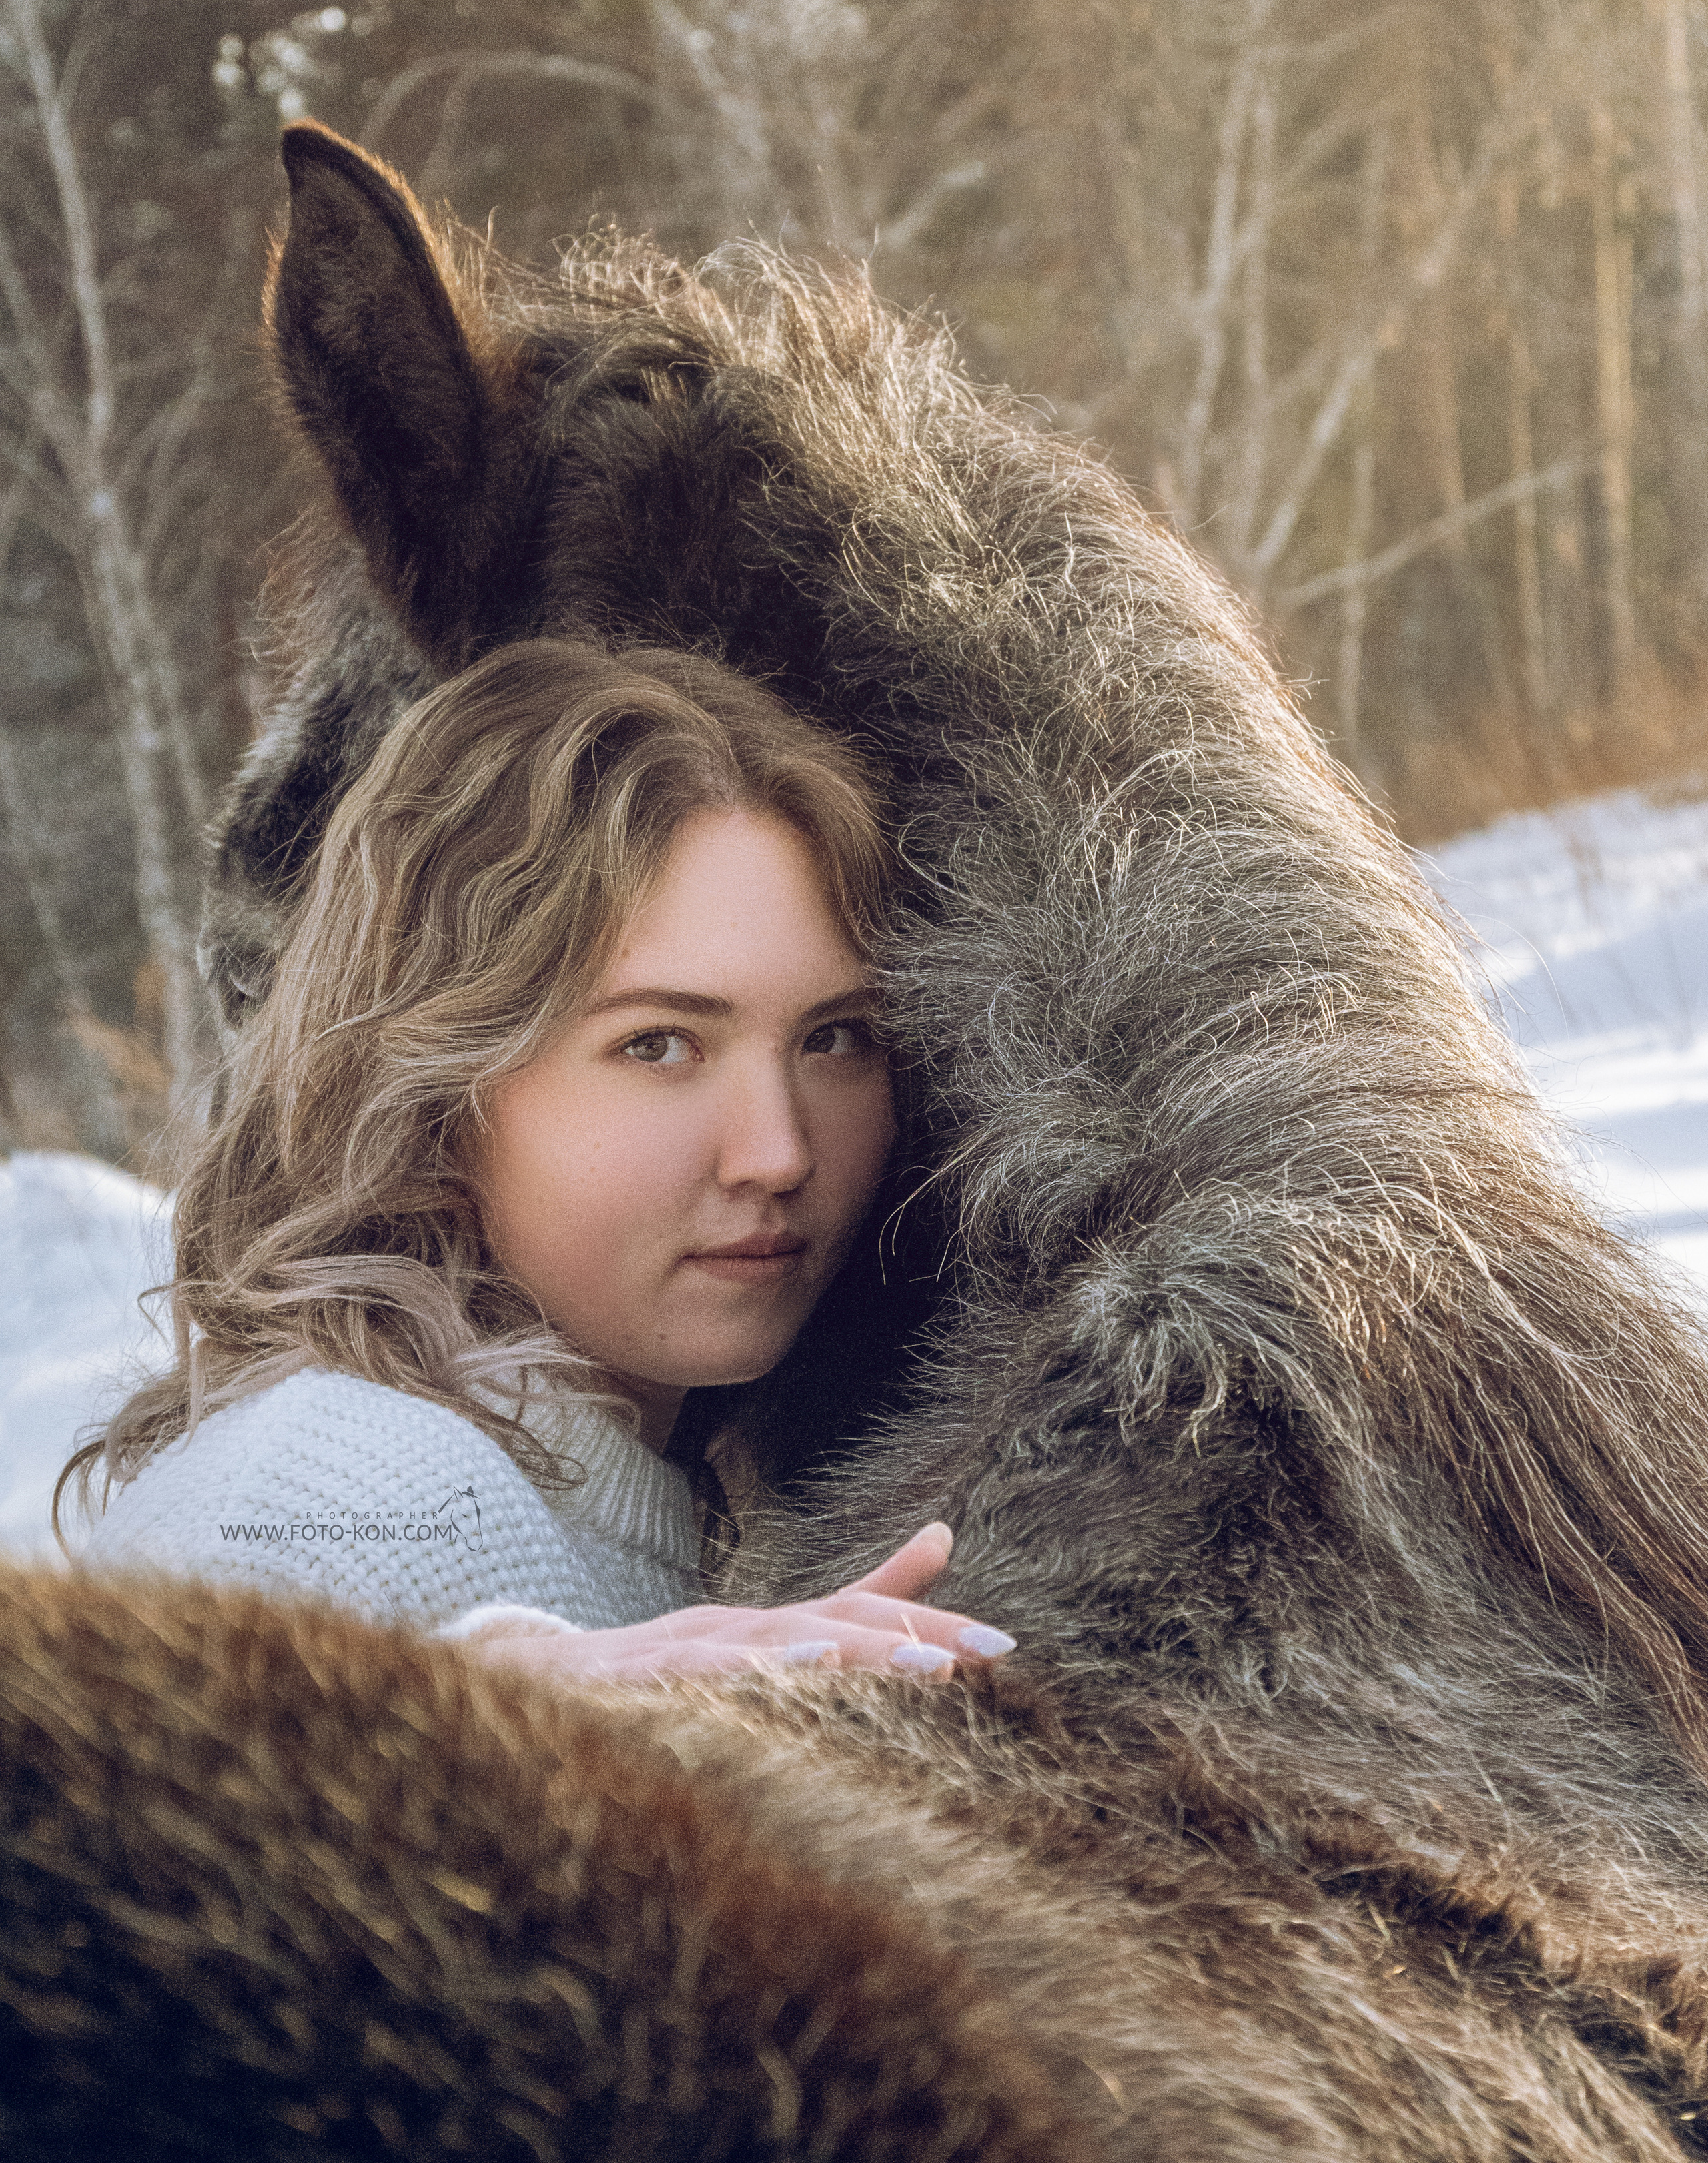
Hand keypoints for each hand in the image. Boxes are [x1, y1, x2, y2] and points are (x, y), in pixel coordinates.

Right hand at [461, 1523, 1016, 1683]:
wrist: (532, 1681)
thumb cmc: (664, 1667)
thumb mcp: (766, 1638)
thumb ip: (861, 1594)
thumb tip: (945, 1534)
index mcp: (768, 1624)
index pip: (861, 1609)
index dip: (930, 1623)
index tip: (1005, 1646)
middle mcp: (733, 1628)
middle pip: (825, 1621)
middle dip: (903, 1638)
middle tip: (973, 1656)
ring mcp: (680, 1653)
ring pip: (764, 1648)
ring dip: (836, 1654)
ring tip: (901, 1668)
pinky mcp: (632, 1685)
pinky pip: (685, 1686)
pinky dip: (730, 1686)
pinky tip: (771, 1690)